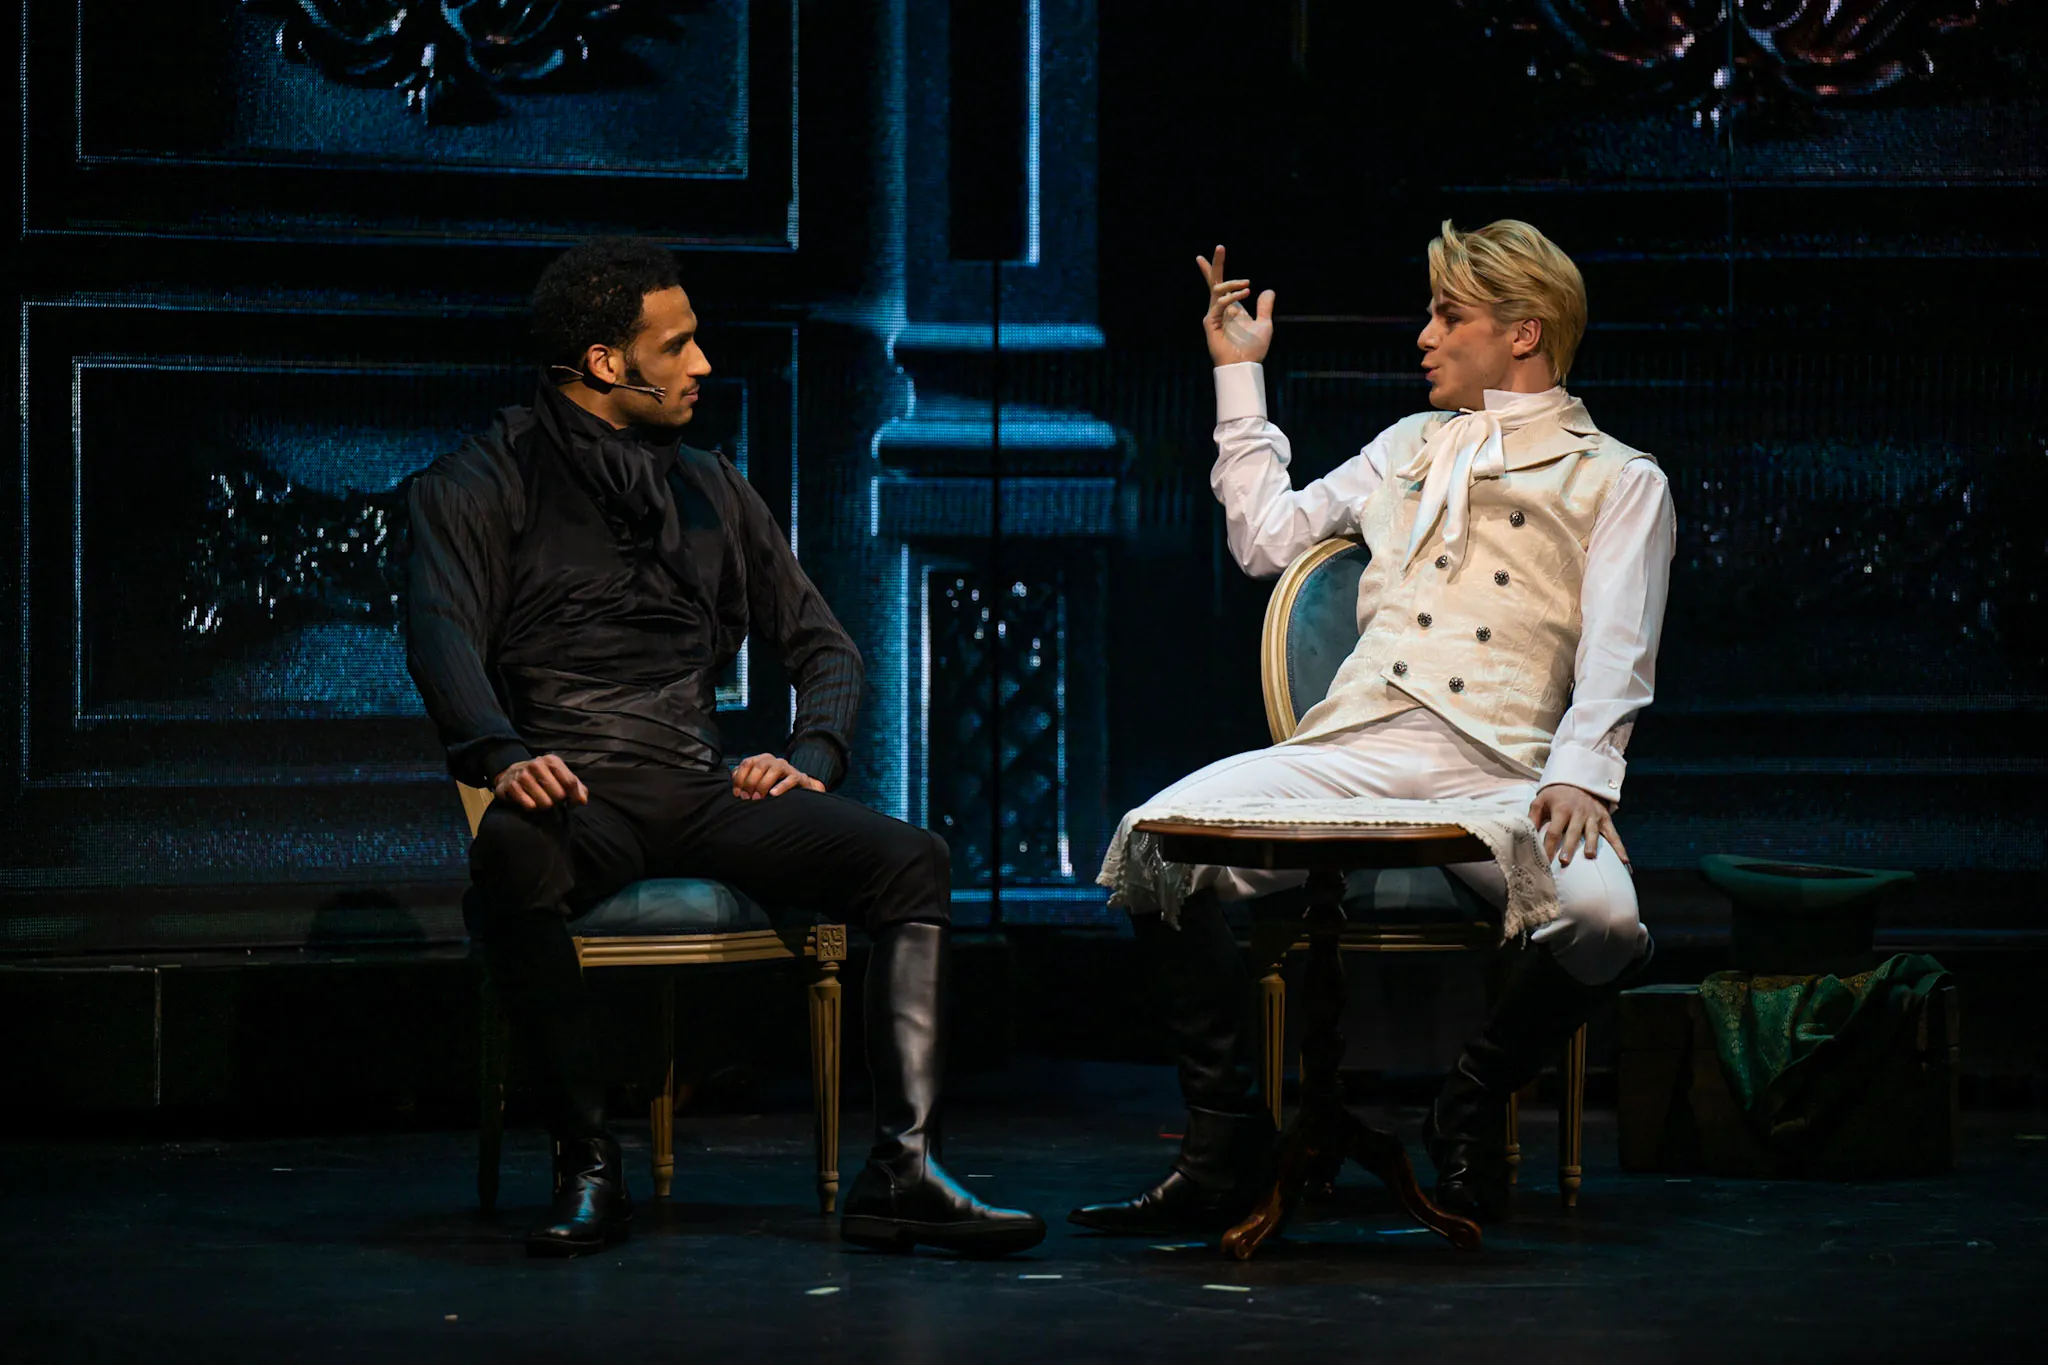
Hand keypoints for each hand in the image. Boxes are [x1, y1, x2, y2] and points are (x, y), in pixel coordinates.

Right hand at [492, 754, 588, 810]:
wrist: (513, 773)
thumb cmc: (543, 777)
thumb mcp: (561, 777)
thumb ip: (577, 787)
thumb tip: (582, 801)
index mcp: (551, 760)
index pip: (570, 782)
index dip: (574, 797)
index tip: (572, 804)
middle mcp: (536, 765)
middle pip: (559, 794)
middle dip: (558, 801)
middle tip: (552, 798)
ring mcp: (522, 775)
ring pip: (545, 802)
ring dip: (545, 805)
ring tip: (541, 800)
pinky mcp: (510, 786)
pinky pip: (530, 806)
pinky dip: (532, 808)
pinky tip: (530, 802)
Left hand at [731, 754, 825, 800]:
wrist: (799, 789)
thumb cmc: (774, 786)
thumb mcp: (758, 780)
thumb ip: (745, 777)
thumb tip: (733, 776)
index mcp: (762, 759)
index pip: (747, 763)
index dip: (740, 778)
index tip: (737, 793)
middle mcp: (774, 760)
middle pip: (759, 766)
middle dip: (750, 783)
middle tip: (747, 798)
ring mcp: (787, 767)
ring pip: (774, 770)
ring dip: (763, 784)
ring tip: (758, 797)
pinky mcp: (799, 776)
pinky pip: (790, 779)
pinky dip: (781, 786)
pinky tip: (773, 794)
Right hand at [1195, 244, 1274, 366]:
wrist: (1245, 367)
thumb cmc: (1253, 350)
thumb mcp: (1265, 324)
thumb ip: (1265, 307)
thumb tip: (1269, 290)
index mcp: (1231, 308)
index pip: (1221, 284)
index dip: (1218, 268)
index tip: (1219, 250)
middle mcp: (1220, 309)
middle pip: (1214, 282)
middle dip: (1216, 264)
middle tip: (1220, 247)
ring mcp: (1213, 316)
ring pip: (1218, 291)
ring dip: (1232, 284)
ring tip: (1247, 285)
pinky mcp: (1210, 324)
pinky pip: (1218, 305)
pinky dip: (1230, 298)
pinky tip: (1245, 294)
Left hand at [1528, 784, 1630, 867]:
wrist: (1578, 779)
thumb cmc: (1556, 794)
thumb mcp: (1541, 800)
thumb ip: (1533, 817)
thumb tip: (1526, 834)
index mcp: (1561, 809)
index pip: (1553, 832)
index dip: (1548, 847)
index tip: (1544, 861)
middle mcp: (1578, 813)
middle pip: (1572, 833)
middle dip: (1569, 847)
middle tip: (1564, 861)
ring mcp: (1593, 816)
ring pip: (1592, 832)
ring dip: (1591, 845)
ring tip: (1589, 857)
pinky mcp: (1605, 818)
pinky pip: (1613, 834)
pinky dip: (1619, 847)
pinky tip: (1624, 861)